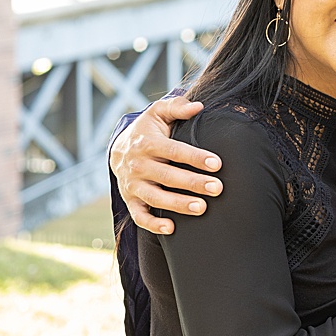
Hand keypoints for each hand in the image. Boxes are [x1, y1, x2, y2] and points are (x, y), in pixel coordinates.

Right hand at [110, 96, 222, 235]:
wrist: (118, 150)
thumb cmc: (147, 131)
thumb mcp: (157, 113)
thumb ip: (177, 107)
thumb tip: (198, 107)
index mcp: (147, 143)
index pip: (174, 151)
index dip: (195, 157)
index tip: (217, 163)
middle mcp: (138, 165)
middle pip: (168, 176)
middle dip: (193, 183)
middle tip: (217, 188)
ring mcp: (133, 184)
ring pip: (155, 197)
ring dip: (178, 204)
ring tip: (201, 208)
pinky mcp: (131, 200)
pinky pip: (140, 216)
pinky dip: (153, 224)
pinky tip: (172, 229)